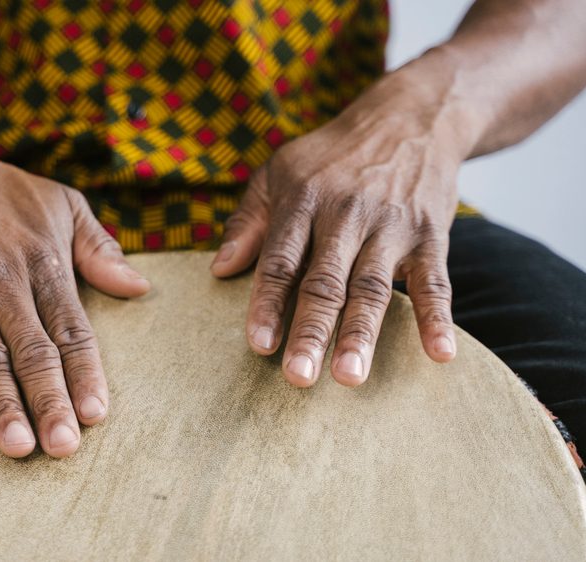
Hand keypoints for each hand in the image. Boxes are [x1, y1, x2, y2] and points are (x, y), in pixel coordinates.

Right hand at [0, 119, 149, 457]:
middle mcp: (2, 281)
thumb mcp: (59, 203)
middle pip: (32, 350)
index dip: (85, 373)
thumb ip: (98, 247)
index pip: (71, 328)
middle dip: (50, 401)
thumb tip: (139, 287)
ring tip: (17, 447)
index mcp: (42, 261)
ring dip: (1, 403)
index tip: (98, 414)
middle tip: (65, 447)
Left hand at [210, 85, 464, 387]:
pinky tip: (440, 355)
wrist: (411, 116)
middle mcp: (345, 215)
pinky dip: (439, 318)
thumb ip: (248, 221)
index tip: (257, 345)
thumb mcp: (279, 171)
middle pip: (325, 281)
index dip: (267, 303)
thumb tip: (218, 270)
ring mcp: (391, 227)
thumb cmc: (331, 155)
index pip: (280, 260)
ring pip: (373, 288)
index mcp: (302, 201)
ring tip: (350, 377)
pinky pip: (436, 281)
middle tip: (298, 378)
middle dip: (311, 331)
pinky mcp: (430, 235)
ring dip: (362, 334)